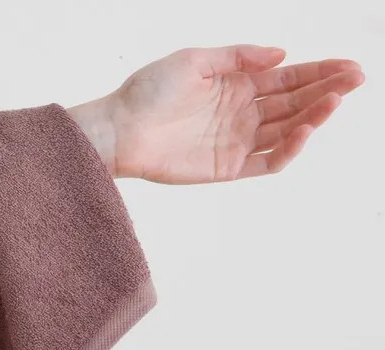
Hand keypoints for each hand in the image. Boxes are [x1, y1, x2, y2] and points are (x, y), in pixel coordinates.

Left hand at [68, 44, 364, 182]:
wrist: (119, 128)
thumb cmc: (148, 91)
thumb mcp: (196, 60)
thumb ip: (239, 57)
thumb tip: (282, 54)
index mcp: (238, 85)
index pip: (289, 78)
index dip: (321, 72)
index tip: (350, 67)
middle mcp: (242, 113)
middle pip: (295, 102)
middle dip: (327, 91)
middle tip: (356, 80)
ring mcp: (236, 141)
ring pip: (287, 130)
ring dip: (314, 116)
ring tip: (335, 101)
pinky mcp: (227, 168)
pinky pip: (266, 161)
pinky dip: (289, 149)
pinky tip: (305, 131)